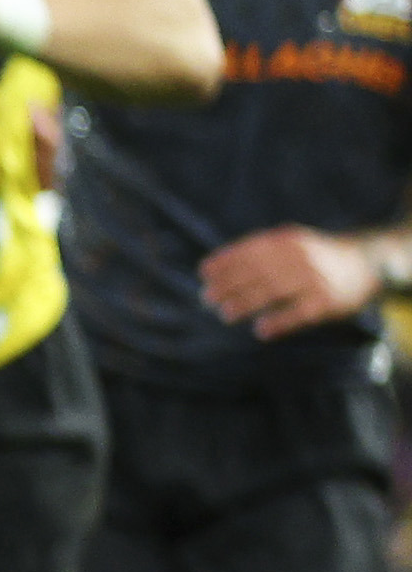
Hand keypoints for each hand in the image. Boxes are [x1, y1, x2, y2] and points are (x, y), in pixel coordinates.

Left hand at [200, 225, 392, 338]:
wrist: (367, 263)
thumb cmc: (317, 257)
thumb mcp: (292, 243)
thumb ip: (259, 252)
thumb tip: (210, 269)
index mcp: (289, 241)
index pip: (251, 250)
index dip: (226, 261)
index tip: (204, 273)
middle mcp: (301, 257)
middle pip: (258, 271)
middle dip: (229, 285)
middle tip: (206, 298)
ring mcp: (315, 279)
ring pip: (274, 291)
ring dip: (245, 303)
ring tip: (225, 314)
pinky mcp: (327, 302)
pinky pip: (299, 313)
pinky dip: (279, 322)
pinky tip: (261, 331)